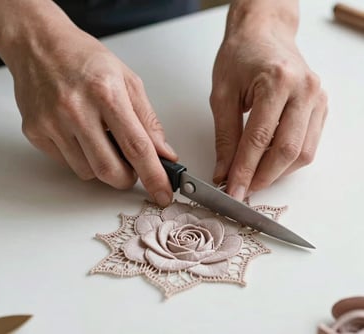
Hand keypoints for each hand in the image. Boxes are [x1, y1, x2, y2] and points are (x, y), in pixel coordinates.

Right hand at [7, 15, 176, 205]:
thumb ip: (148, 120)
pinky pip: (67, 163)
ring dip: (104, 167)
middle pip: (109, 170)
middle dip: (127, 179)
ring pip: (88, 172)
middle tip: (132, 169)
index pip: (137, 147)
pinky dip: (82, 158)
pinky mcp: (36, 132)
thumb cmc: (85, 59)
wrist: (39, 44)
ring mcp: (52, 122)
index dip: (154, 176)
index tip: (163, 194)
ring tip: (102, 140)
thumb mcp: (128, 80)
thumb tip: (163, 153)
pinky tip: (81, 135)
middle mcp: (76, 109)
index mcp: (106, 93)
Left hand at [210, 5, 326, 200]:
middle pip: (287, 151)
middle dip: (262, 177)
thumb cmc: (240, 57)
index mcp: (277, 82)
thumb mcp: (222, 95)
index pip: (259, 140)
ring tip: (253, 177)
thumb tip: (225, 172)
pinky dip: (288, 160)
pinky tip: (269, 162)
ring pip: (303, 153)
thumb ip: (225, 137)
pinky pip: (309, 145)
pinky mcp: (320, 107)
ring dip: (277, 172)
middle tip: (242, 189)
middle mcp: (304, 90)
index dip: (244, 171)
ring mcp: (317, 98)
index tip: (232, 191)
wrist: (263, 34)